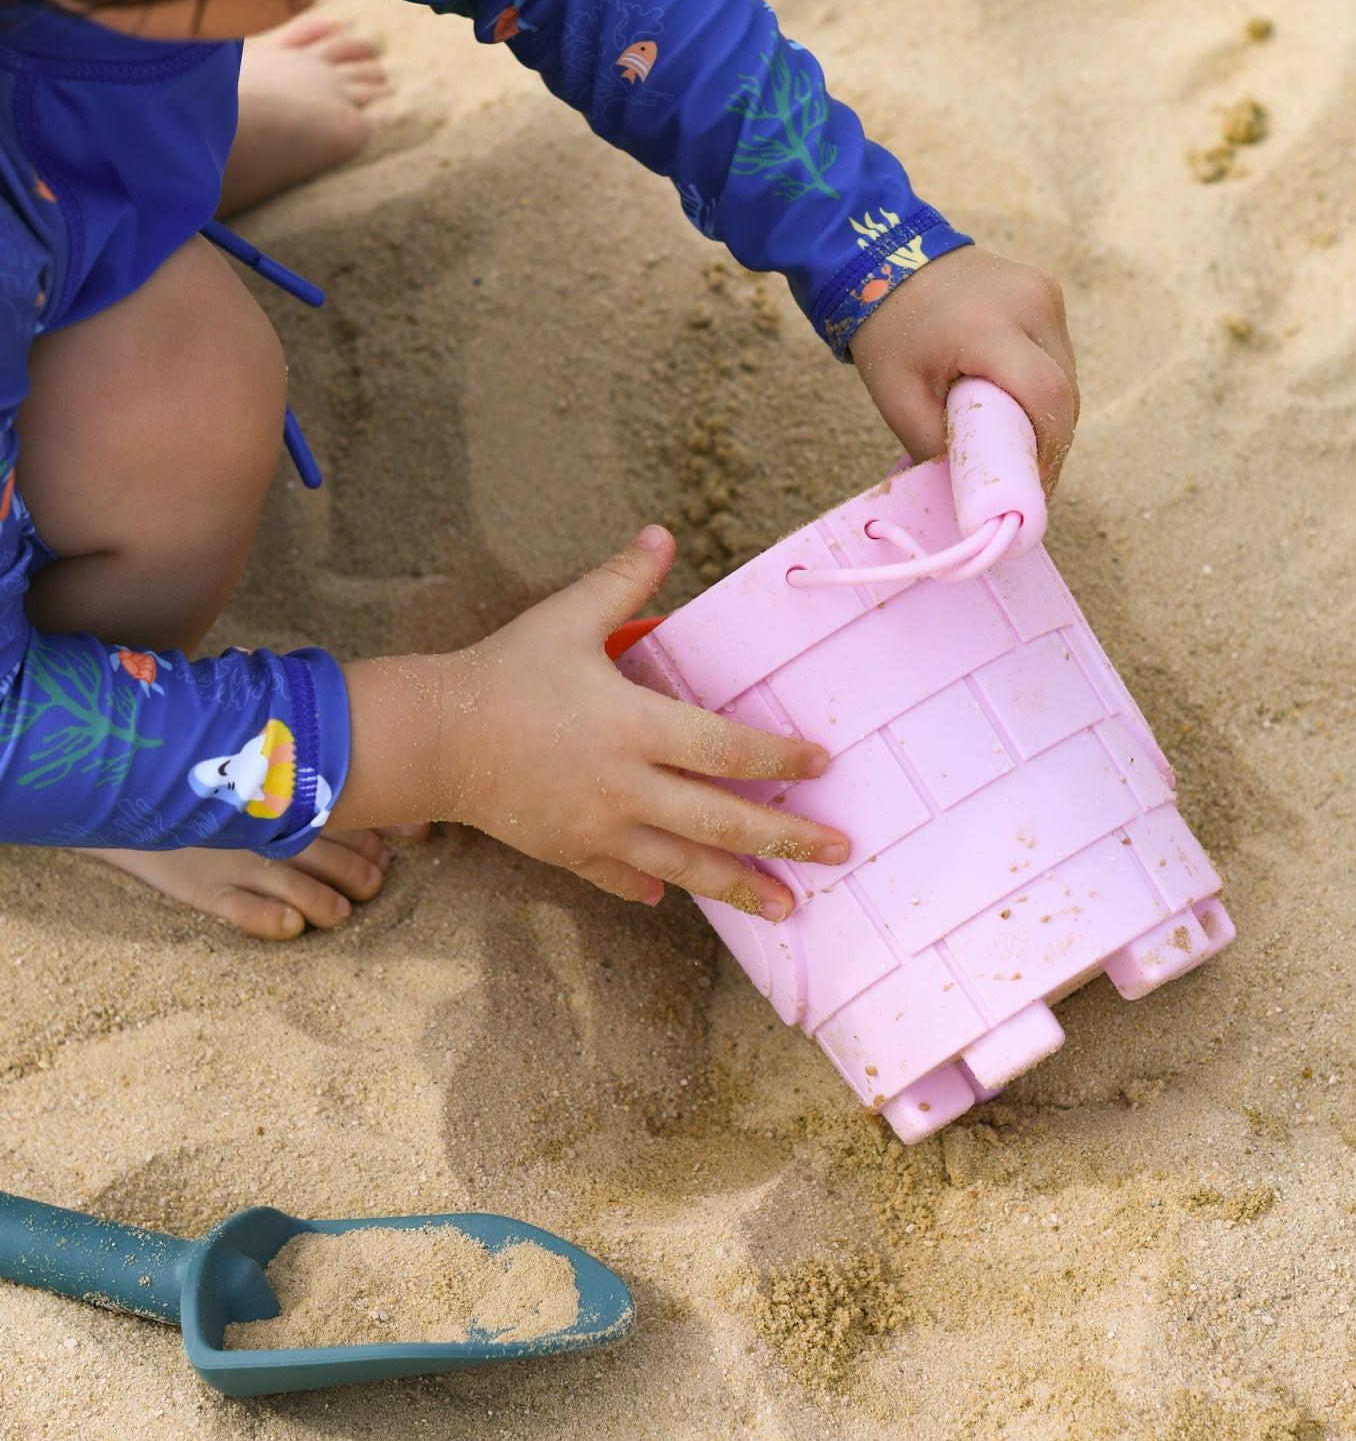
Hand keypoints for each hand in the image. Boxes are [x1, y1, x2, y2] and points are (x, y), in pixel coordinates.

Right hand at [338, 530, 847, 919]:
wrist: (431, 737)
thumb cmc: (503, 671)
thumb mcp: (565, 618)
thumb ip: (621, 581)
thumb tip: (663, 533)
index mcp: (632, 725)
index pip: (725, 748)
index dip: (777, 758)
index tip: (821, 766)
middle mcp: (624, 786)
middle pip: (720, 821)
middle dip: (785, 839)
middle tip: (839, 852)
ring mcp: (597, 827)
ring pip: (684, 867)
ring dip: (741, 886)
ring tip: (789, 907)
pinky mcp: (567, 851)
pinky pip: (622, 878)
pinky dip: (653, 888)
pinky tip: (677, 901)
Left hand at [849, 245, 1078, 495]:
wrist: (888, 257)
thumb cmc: (889, 333)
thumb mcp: (898, 399)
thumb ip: (938, 450)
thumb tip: (975, 494)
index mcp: (988, 326)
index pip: (1046, 396)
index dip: (1049, 451)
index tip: (1031, 487)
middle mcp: (1030, 303)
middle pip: (1064, 391)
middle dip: (1049, 442)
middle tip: (1022, 476)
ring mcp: (1044, 292)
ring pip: (1067, 375)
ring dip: (1048, 415)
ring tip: (1015, 442)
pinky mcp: (1047, 291)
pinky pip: (1058, 354)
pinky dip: (1042, 385)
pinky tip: (1015, 402)